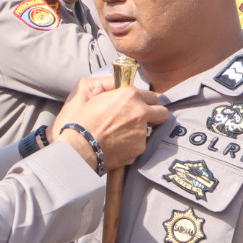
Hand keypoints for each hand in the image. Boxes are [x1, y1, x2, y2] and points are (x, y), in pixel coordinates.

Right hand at [53, 82, 167, 171]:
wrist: (80, 146)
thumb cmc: (84, 121)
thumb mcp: (99, 96)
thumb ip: (119, 94)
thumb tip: (128, 95)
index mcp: (130, 95)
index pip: (152, 96)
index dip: (146, 101)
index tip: (143, 106)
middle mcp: (140, 112)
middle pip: (162, 112)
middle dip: (156, 115)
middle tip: (144, 120)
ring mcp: (141, 131)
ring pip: (150, 131)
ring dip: (139, 132)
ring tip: (121, 135)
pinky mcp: (139, 148)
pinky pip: (139, 145)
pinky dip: (131, 146)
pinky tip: (118, 145)